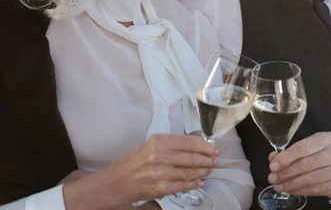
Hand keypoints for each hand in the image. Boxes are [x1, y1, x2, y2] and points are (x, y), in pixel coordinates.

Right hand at [64, 134, 218, 208]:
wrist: (115, 182)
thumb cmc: (133, 163)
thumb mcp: (150, 146)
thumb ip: (170, 146)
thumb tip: (194, 147)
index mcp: (157, 141)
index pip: (188, 141)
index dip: (204, 146)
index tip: (213, 148)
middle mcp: (158, 155)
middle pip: (191, 157)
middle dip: (207, 160)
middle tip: (215, 161)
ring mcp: (159, 173)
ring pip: (189, 172)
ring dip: (202, 171)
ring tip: (209, 170)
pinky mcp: (159, 188)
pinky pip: (182, 186)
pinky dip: (193, 184)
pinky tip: (199, 181)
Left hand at [267, 132, 330, 199]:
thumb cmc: (325, 157)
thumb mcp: (312, 148)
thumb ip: (292, 151)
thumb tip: (274, 158)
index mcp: (326, 139)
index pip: (303, 147)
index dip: (286, 158)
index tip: (273, 165)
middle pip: (305, 164)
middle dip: (285, 173)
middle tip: (273, 178)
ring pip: (309, 179)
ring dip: (290, 184)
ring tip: (279, 186)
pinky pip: (315, 189)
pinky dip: (300, 191)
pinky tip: (290, 190)